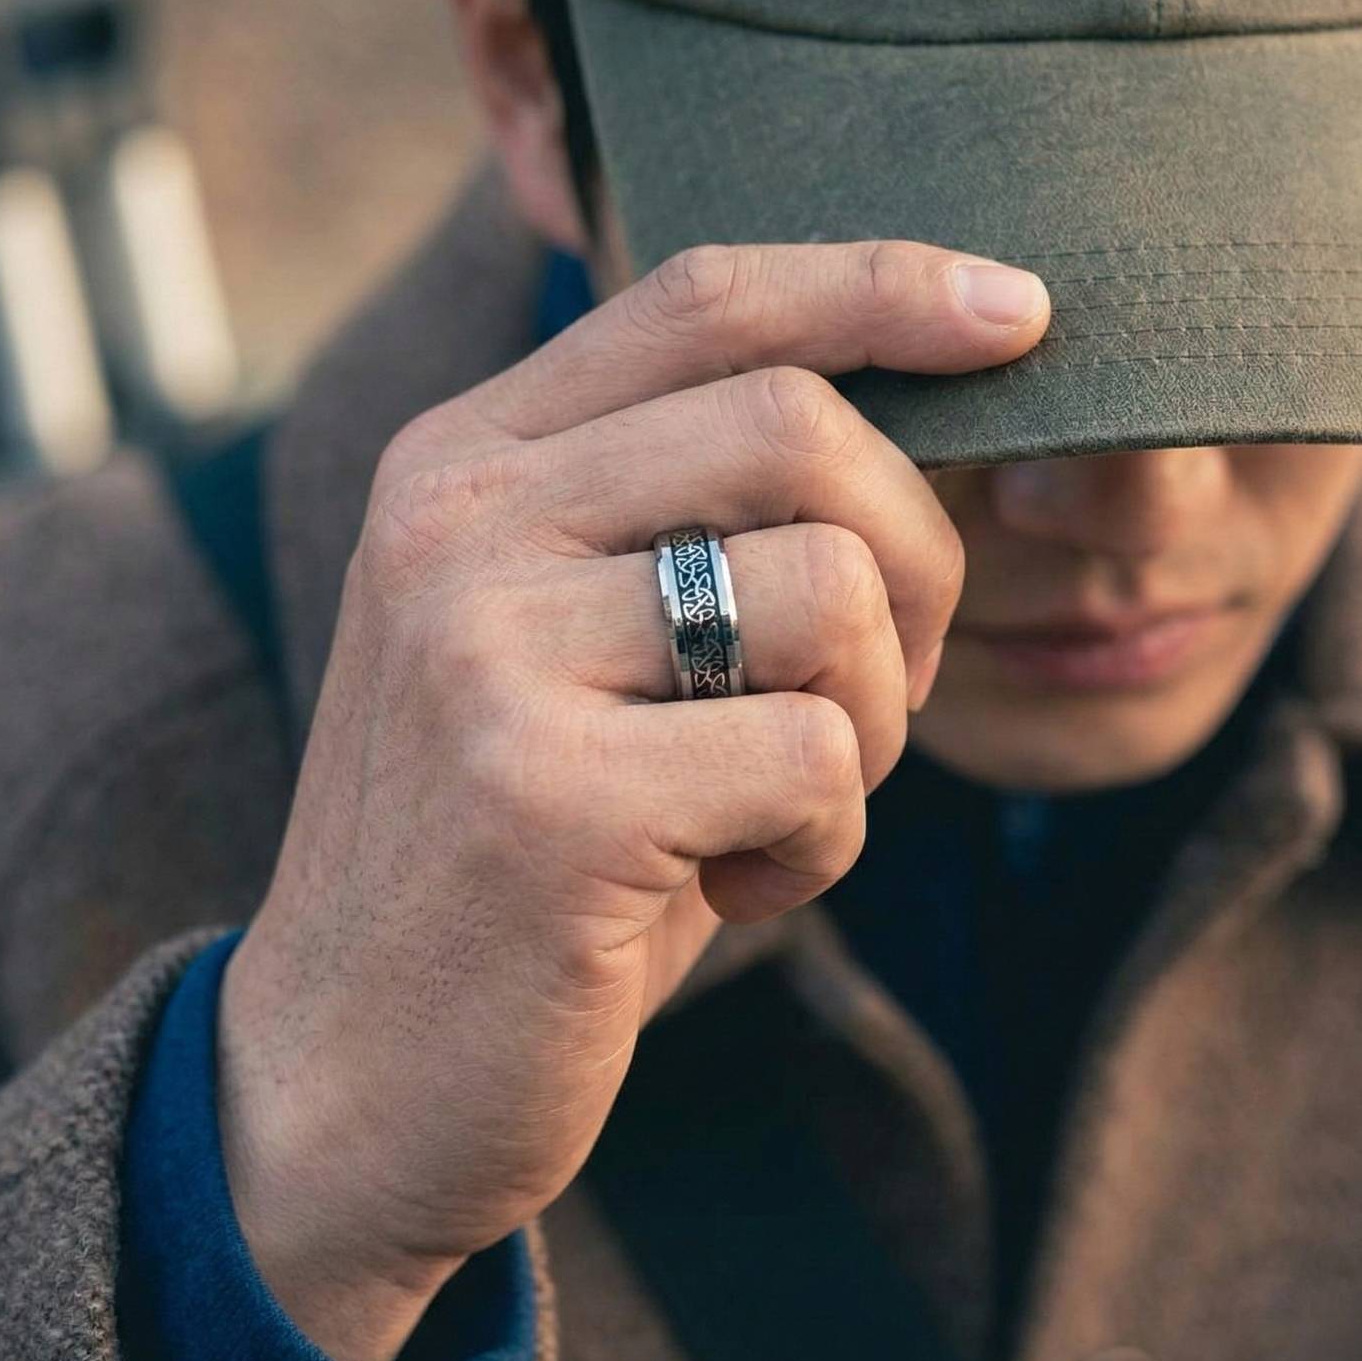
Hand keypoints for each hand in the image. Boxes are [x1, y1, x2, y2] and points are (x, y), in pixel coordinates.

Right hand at [217, 241, 1048, 1360]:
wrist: (345, 1075)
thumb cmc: (505, 852)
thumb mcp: (559, 649)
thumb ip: (672, 521)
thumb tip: (905, 433)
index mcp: (462, 463)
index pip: (702, 300)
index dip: (879, 285)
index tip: (1017, 313)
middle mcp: (457, 524)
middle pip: (798, 424)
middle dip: (919, 560)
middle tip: (892, 685)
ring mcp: (487, 652)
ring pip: (832, 591)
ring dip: (874, 718)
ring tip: (783, 803)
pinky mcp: (548, 799)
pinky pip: (814, 758)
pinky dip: (826, 840)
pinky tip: (739, 888)